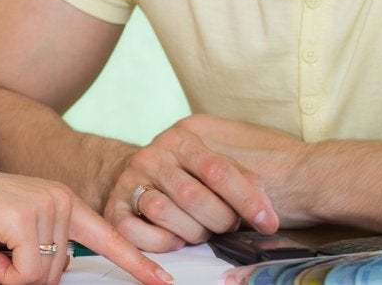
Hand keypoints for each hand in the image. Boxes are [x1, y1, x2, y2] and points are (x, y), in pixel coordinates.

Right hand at [0, 161, 171, 284]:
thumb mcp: (14, 227)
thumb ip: (42, 244)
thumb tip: (54, 274)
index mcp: (61, 198)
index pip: (108, 236)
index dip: (136, 262)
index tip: (162, 280)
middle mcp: (59, 198)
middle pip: (63, 271)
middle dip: (25, 274)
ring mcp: (45, 207)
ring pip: (44, 276)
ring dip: (8, 273)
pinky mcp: (25, 220)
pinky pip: (26, 275)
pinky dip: (1, 273)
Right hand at [103, 115, 281, 251]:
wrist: (132, 173)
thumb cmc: (184, 174)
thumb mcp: (212, 164)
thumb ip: (240, 179)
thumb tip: (266, 211)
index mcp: (181, 139)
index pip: (218, 169)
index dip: (247, 199)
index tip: (268, 222)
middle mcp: (152, 156)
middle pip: (192, 195)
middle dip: (219, 219)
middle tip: (228, 226)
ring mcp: (129, 180)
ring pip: (163, 211)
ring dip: (192, 231)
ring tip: (201, 231)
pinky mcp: (113, 208)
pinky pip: (135, 231)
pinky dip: (160, 242)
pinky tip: (175, 239)